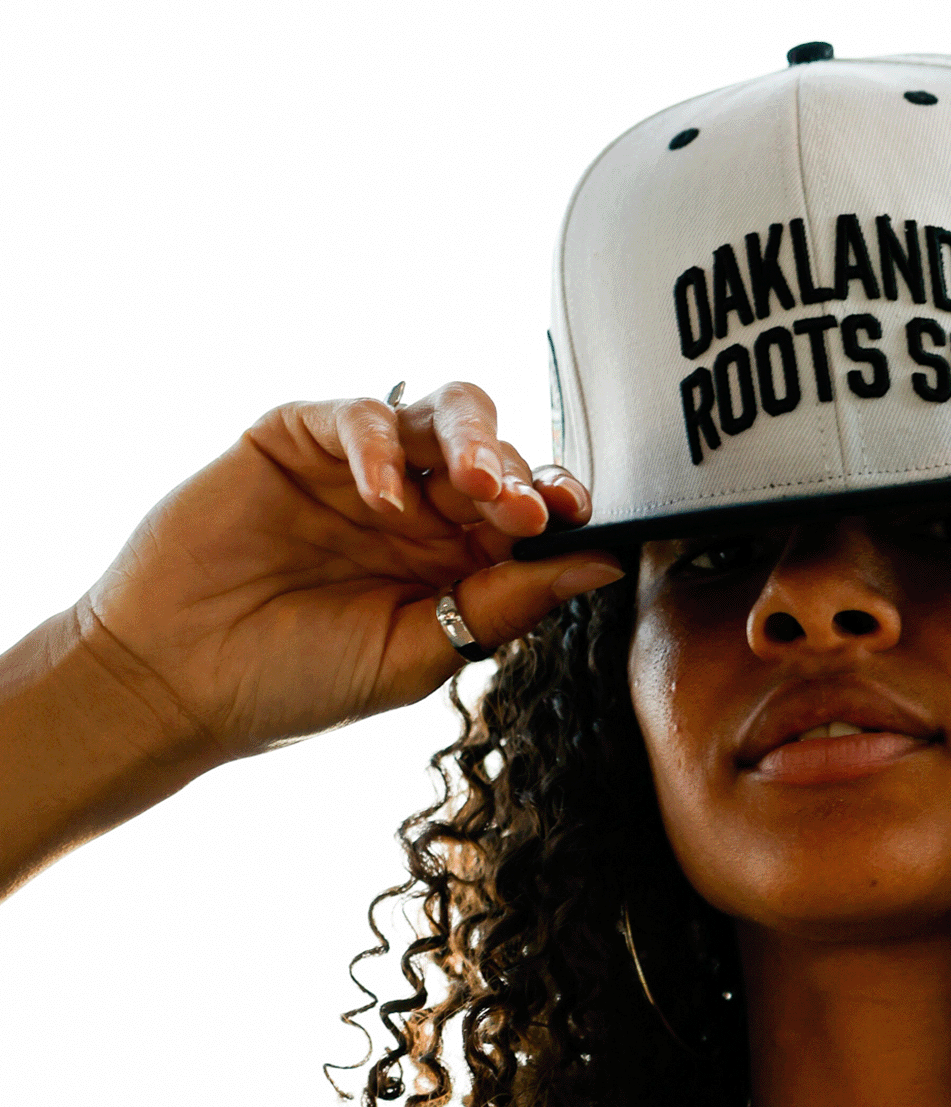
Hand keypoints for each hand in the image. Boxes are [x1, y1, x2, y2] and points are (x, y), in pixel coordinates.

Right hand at [72, 382, 620, 768]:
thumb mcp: (420, 651)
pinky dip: (379, 446)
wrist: (181, 682)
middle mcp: (419, 507)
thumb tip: (603, 564)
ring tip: (477, 485)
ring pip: (442, 414)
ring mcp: (361, 469)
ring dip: (474, 442)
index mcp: (458, 560)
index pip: (530, 511)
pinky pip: (358, 413)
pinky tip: (383, 499)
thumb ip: (507, 603)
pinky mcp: (296, 439)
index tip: (577, 520)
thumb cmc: (298, 682)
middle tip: (525, 508)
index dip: (559, 506)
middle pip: (496, 454)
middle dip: (520, 474)